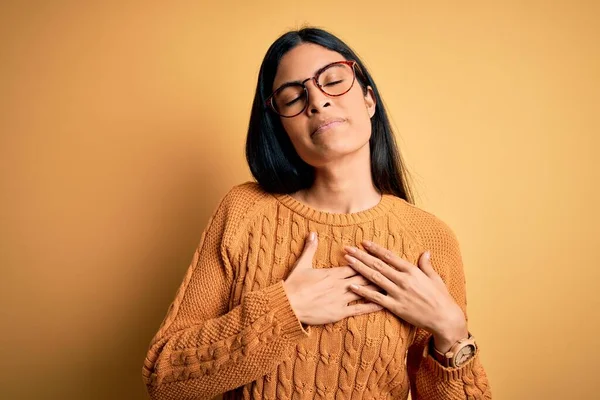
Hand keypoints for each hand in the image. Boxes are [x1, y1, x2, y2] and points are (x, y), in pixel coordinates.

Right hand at [283, 232, 382, 324]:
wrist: (287, 305)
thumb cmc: (294, 285)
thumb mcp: (302, 264)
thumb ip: (310, 248)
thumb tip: (313, 233)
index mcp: (333, 273)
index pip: (355, 265)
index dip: (366, 261)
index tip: (378, 257)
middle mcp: (340, 285)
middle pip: (363, 276)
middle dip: (377, 273)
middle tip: (392, 270)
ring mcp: (341, 299)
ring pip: (364, 291)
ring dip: (378, 288)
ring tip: (393, 285)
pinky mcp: (339, 312)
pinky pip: (359, 309)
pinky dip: (372, 306)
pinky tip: (383, 304)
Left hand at [343, 241, 467, 351]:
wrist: (444, 318)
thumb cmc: (441, 297)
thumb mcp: (434, 278)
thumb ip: (426, 265)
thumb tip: (425, 252)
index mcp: (412, 271)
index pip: (389, 256)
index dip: (375, 249)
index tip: (364, 242)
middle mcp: (403, 279)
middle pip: (378, 264)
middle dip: (361, 255)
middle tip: (348, 248)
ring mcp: (398, 293)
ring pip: (374, 277)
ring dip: (359, 268)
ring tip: (347, 260)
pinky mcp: (395, 306)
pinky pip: (375, 298)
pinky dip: (362, 291)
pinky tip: (351, 285)